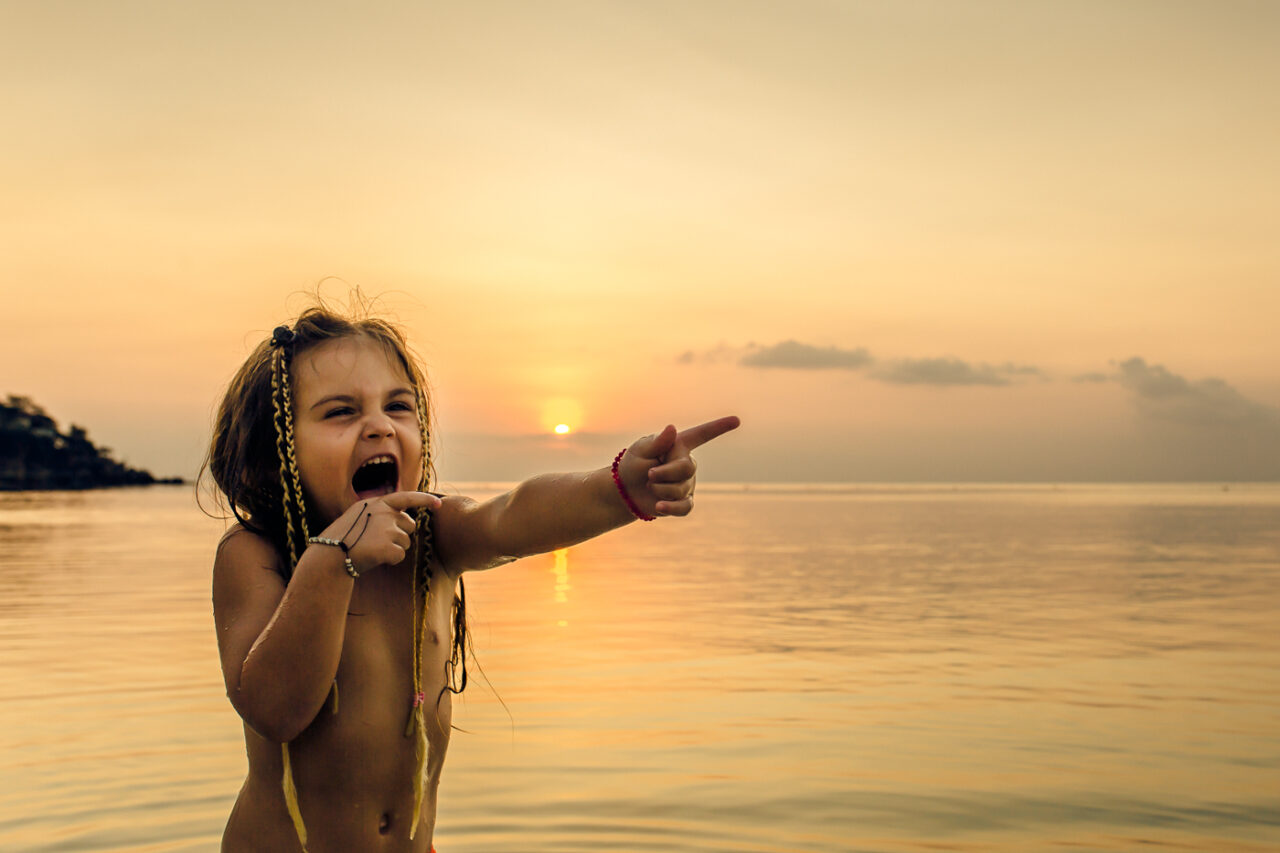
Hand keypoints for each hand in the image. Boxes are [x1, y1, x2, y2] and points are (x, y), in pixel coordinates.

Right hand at [321, 491, 441, 573]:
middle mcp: (384, 512)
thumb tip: (405, 516)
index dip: (424, 500)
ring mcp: (387, 529)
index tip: (438, 503)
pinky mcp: (389, 547)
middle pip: (409, 525)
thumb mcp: (358, 515)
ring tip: (372, 549)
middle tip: (377, 541)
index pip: (406, 498)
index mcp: (376, 503)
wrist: (330, 556)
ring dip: (393, 548)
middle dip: (400, 535)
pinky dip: (390, 560)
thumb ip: (380, 512)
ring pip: (405, 542)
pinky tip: (374, 558)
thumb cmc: (343, 538)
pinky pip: (400, 556)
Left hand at [620, 415, 739, 516]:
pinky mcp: (683, 501)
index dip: (719, 427)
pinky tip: (659, 506)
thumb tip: (672, 429)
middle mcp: (687, 464)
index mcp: (679, 446)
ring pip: (681, 488)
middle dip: (664, 473)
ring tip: (649, 485)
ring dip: (659, 488)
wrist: (627, 490)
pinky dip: (671, 507)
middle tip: (649, 474)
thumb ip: (657, 442)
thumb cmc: (634, 464)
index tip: (737, 420)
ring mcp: (688, 484)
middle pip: (687, 468)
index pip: (702, 435)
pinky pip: (685, 507)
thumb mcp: (640, 450)